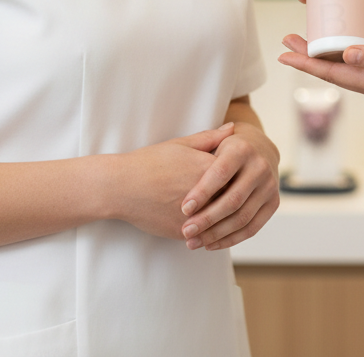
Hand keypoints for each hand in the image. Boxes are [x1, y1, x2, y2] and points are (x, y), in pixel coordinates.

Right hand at [112, 124, 234, 239]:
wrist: (121, 187)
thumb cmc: (150, 161)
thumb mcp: (181, 144)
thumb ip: (210, 138)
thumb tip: (233, 128)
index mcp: (207, 169)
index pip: (238, 173)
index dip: (240, 173)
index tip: (242, 173)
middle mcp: (205, 194)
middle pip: (233, 198)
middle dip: (236, 197)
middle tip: (242, 195)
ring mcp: (195, 217)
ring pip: (221, 221)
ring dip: (226, 219)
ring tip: (229, 213)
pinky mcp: (183, 233)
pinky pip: (204, 235)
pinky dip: (209, 231)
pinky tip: (211, 227)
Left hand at [178, 122, 279, 250]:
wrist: (259, 150)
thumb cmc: (227, 150)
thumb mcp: (214, 143)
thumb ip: (199, 152)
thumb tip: (183, 168)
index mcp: (243, 149)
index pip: (221, 174)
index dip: (202, 193)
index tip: (183, 209)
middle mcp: (260, 167)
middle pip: (233, 200)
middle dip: (207, 219)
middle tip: (186, 231)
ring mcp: (270, 186)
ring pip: (242, 218)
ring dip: (216, 234)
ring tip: (193, 242)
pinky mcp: (273, 203)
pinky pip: (251, 229)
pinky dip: (230, 240)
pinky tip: (210, 244)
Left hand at [278, 38, 363, 112]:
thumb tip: (347, 55)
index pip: (333, 74)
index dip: (306, 63)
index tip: (284, 52)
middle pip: (333, 72)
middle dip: (308, 57)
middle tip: (286, 41)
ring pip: (345, 70)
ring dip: (323, 57)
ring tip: (306, 41)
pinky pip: (360, 67)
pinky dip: (344, 56)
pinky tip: (343, 46)